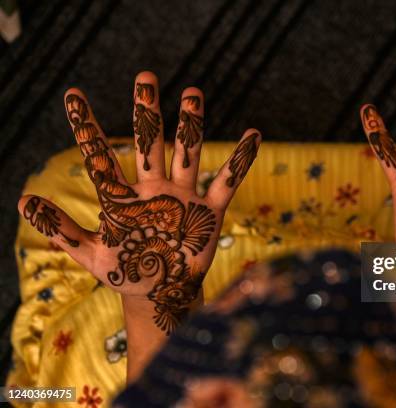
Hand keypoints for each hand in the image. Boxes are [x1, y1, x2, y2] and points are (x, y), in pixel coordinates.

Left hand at [18, 72, 260, 335]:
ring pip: (187, 154)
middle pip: (149, 144)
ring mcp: (182, 197)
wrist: (161, 294)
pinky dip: (241, 161)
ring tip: (193, 93)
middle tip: (146, 76)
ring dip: (190, 126)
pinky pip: (227, 181)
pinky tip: (253, 135)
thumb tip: (22, 200)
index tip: (72, 94)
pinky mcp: (208, 212)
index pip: (100, 157)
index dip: (86, 127)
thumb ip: (60, 229)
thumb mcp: (89, 254)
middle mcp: (153, 190)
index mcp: (123, 198)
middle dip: (146, 112)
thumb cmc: (126, 274)